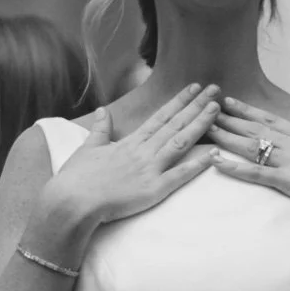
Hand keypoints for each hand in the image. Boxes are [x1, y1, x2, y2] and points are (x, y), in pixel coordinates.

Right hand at [47, 85, 222, 225]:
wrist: (72, 202)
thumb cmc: (77, 178)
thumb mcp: (87, 148)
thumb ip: (100, 129)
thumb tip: (102, 111)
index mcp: (129, 142)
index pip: (160, 116)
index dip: (179, 101)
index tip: (193, 88)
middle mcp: (143, 151)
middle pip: (175, 124)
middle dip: (197, 106)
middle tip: (215, 89)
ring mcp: (150, 169)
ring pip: (180, 142)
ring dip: (200, 125)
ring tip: (217, 110)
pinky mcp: (153, 190)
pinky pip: (180, 175)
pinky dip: (197, 165)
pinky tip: (214, 154)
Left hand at [208, 100, 289, 224]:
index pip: (272, 120)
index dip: (249, 111)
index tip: (231, 102)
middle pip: (256, 129)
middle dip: (229, 120)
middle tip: (206, 110)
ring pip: (252, 147)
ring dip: (226, 138)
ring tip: (205, 131)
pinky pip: (257, 174)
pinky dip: (235, 169)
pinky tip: (217, 163)